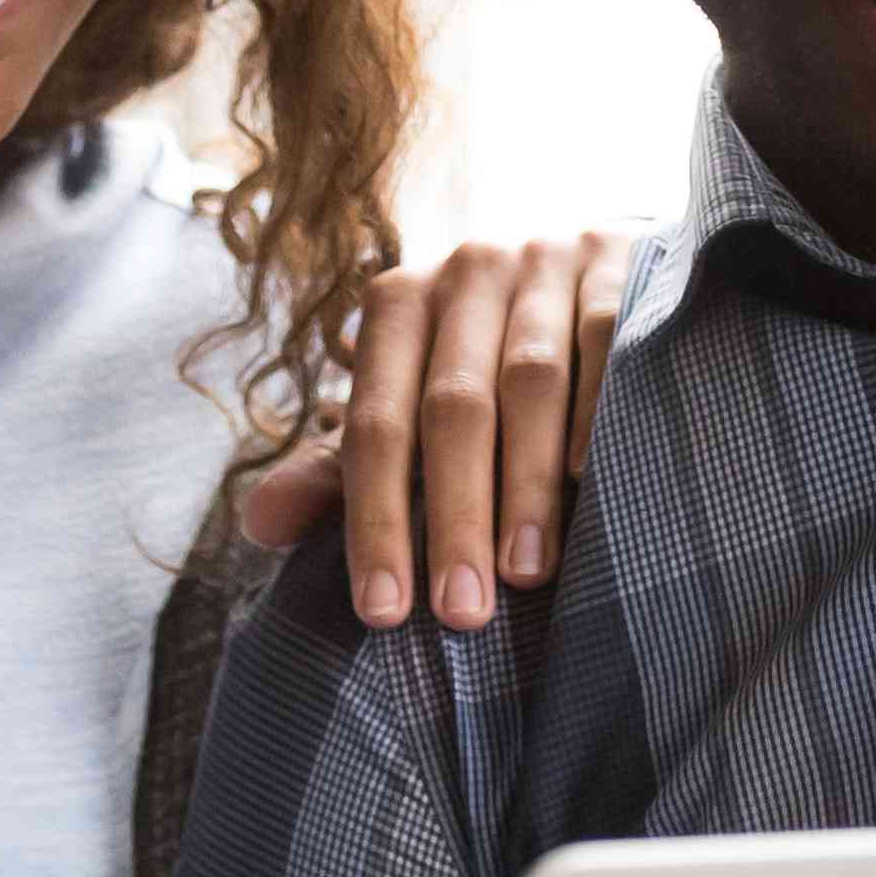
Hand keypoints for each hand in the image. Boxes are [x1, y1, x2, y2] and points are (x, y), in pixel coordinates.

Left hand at [239, 228, 638, 629]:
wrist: (586, 266)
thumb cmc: (483, 359)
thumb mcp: (406, 402)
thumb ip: (340, 466)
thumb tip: (259, 527)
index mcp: (398, 305)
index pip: (375, 425)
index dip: (375, 521)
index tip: (383, 613)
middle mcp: (464, 273)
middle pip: (452, 407)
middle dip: (454, 517)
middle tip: (462, 613)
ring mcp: (543, 263)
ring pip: (531, 380)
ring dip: (528, 484)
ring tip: (526, 573)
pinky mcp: (616, 264)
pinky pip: (606, 340)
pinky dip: (598, 411)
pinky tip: (593, 480)